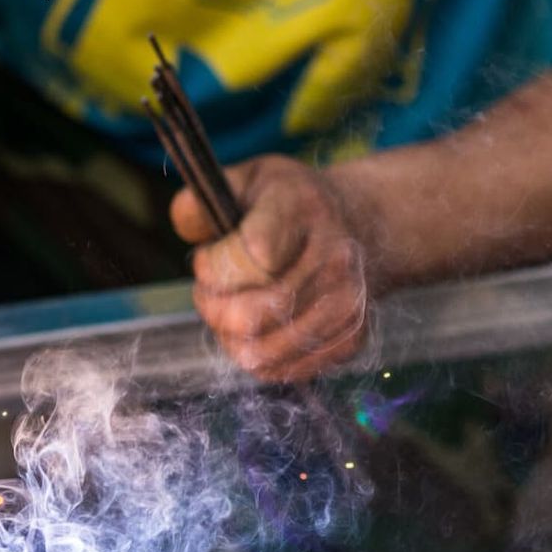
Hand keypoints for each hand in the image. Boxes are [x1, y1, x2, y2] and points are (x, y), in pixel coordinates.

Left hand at [170, 155, 371, 381]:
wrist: (366, 225)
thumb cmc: (291, 205)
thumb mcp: (247, 181)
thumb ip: (201, 201)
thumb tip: (185, 225)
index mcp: (302, 208)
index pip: (253, 255)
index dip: (213, 266)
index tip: (207, 257)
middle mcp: (333, 257)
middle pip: (248, 315)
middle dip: (211, 306)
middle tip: (210, 289)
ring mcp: (346, 303)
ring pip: (259, 352)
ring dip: (229, 336)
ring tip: (232, 307)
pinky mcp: (350, 339)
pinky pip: (281, 370)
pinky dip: (257, 356)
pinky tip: (259, 327)